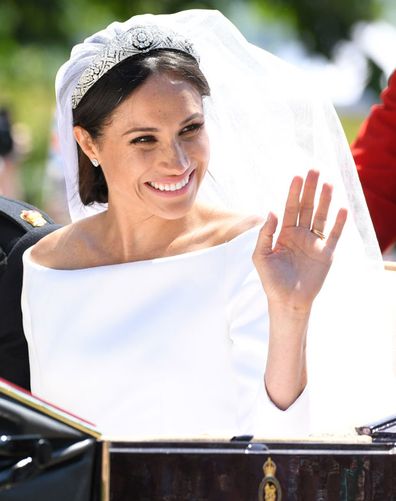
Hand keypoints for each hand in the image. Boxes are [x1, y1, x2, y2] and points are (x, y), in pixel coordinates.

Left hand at [253, 169, 346, 311]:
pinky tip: (342, 209)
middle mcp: (300, 235)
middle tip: (314, 170)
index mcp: (284, 233)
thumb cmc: (271, 280)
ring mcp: (314, 243)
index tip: (297, 177)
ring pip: (321, 217)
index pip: (290, 208)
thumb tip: (271, 211)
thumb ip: (265, 234)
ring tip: (329, 184)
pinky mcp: (326, 253)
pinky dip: (338, 223)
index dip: (294, 193)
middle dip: (310, 189)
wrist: (287, 301)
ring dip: (325, 201)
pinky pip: (333, 235)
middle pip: (307, 207)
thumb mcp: (261, 256)